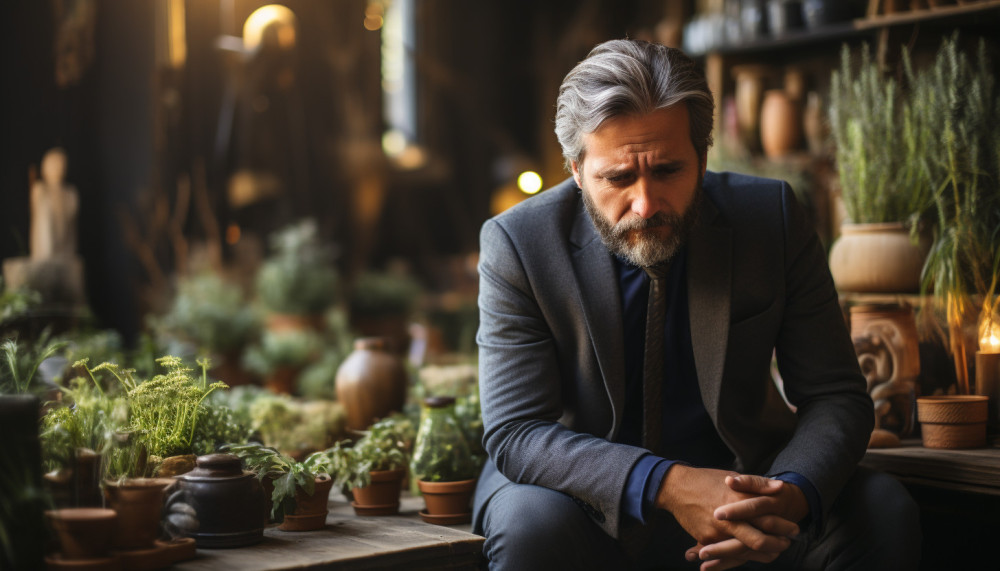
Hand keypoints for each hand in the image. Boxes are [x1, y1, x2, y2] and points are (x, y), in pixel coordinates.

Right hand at [693, 474, 807, 565]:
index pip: (768, 517)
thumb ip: (757, 483)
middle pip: (760, 540)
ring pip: (746, 551)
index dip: (784, 526)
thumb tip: (780, 487)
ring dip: (764, 554)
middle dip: (777, 544)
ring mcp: (717, 531)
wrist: (675, 488)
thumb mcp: (732, 476)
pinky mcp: (706, 539)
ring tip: (774, 552)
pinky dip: (742, 557)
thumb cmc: (706, 480)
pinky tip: (752, 555)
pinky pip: (727, 554)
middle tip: (787, 543)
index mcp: (737, 499)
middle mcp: (729, 517)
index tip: (794, 529)